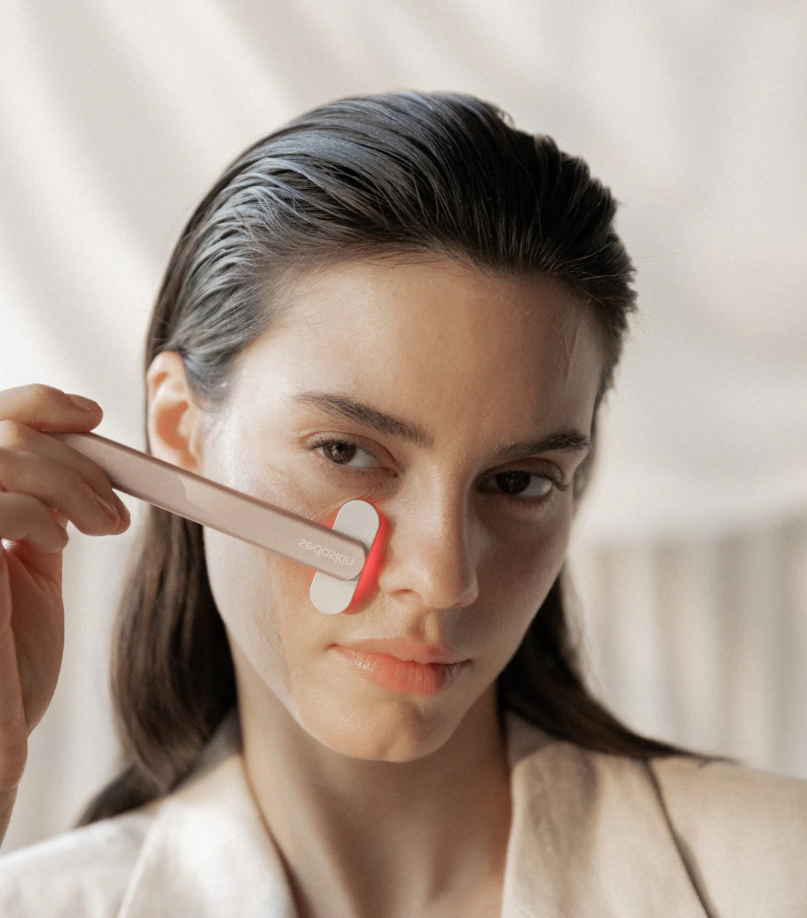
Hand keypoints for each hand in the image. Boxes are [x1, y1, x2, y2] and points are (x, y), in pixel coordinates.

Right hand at [0, 384, 129, 841]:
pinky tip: (56, 541)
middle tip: (113, 499)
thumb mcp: (29, 578)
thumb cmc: (7, 672)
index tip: (92, 418)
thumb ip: (37, 521)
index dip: (39, 405)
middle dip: (70, 452)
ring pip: (1, 451)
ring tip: (103, 524)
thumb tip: (72, 475)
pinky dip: (35, 507)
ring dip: (69, 480)